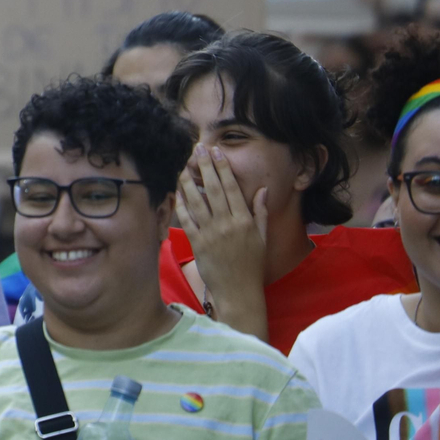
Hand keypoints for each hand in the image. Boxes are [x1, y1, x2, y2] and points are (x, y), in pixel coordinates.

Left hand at [176, 145, 268, 317]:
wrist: (239, 291)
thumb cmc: (252, 264)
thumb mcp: (263, 238)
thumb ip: (261, 212)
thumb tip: (262, 190)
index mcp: (245, 220)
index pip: (232, 188)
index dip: (223, 168)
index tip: (217, 152)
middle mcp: (227, 224)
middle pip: (213, 189)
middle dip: (205, 166)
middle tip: (198, 149)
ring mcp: (211, 233)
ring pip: (197, 201)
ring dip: (188, 181)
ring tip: (184, 165)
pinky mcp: (198, 243)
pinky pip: (187, 219)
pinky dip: (181, 204)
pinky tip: (177, 191)